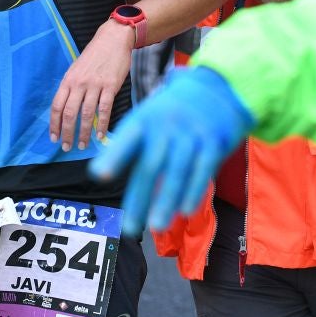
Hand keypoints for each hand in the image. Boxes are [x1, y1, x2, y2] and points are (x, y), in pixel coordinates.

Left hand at [50, 20, 133, 150]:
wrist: (112, 40)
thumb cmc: (94, 56)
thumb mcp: (77, 69)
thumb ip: (72, 88)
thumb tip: (68, 111)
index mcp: (68, 80)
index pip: (57, 106)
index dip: (54, 124)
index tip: (54, 138)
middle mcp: (79, 83)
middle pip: (69, 113)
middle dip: (67, 133)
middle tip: (67, 147)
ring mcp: (94, 85)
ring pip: (86, 114)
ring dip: (84, 132)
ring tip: (83, 145)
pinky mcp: (110, 86)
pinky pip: (104, 109)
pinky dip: (101, 124)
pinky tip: (100, 135)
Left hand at [90, 66, 252, 236]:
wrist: (217, 88)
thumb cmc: (171, 112)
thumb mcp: (148, 117)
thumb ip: (128, 145)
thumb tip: (100, 173)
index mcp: (145, 119)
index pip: (127, 139)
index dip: (113, 156)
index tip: (98, 175)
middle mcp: (167, 126)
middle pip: (151, 165)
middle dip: (140, 198)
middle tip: (128, 228)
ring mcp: (191, 134)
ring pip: (177, 172)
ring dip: (166, 201)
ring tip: (155, 226)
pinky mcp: (214, 143)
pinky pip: (202, 170)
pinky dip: (193, 191)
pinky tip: (185, 211)